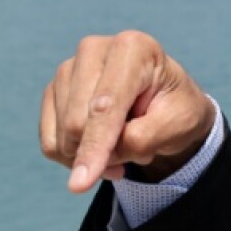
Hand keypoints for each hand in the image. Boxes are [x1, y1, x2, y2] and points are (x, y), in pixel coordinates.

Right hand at [39, 30, 216, 193]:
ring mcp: (69, 69)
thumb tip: (101, 157)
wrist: (167, 105)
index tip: (82, 182)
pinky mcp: (55, 91)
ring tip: (127, 144)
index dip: (95, 145)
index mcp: (133, 48)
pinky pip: (51, 142)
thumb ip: (143, 139)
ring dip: (94, 156)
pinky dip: (75, 158)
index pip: (105, 105)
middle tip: (139, 151)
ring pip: (62, 136)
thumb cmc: (177, 109)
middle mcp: (94, 50)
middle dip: (104, 152)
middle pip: (77, 123)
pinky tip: (103, 149)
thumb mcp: (179, 124)